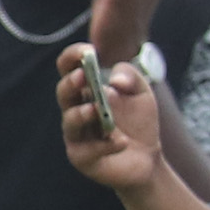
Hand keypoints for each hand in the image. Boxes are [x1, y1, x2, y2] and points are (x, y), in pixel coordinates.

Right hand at [58, 43, 161, 192]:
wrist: (147, 159)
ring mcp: (76, 135)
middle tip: (84, 76)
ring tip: (97, 110)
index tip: (88, 50)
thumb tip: (114, 82)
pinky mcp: (82, 157)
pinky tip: (121, 142)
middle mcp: (75, 110)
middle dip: (71, 83)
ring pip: (70, 121)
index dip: (73, 57)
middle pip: (63, 93)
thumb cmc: (138, 123)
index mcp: (85, 91)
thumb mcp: (142, 93)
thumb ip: (131, 77)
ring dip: (82, 114)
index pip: (68, 68)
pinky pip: (88, 150)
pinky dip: (106, 145)